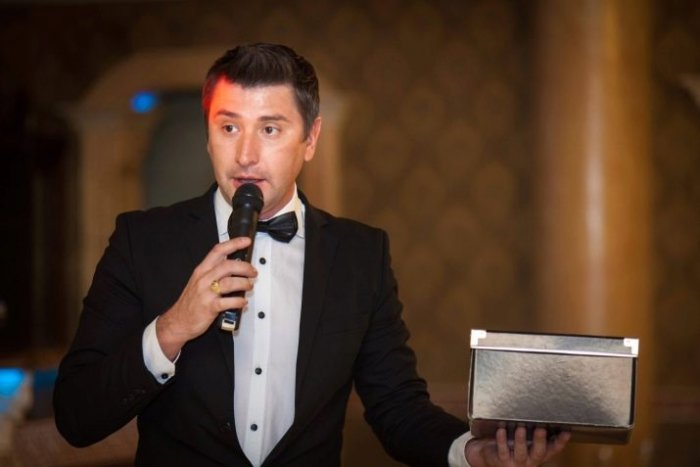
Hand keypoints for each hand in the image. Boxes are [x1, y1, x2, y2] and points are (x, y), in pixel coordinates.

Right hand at [156, 237, 256, 358]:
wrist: (178, 320)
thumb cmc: (191, 301)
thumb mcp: (199, 281)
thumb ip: (215, 272)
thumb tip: (236, 266)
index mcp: (202, 270)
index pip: (218, 251)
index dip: (234, 244)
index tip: (246, 241)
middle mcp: (204, 279)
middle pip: (227, 266)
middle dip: (245, 267)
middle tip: (253, 272)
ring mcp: (206, 293)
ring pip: (229, 282)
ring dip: (244, 283)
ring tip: (249, 286)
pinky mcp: (209, 307)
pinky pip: (228, 302)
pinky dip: (239, 301)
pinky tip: (243, 302)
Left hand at [465, 427, 569, 466]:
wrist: (492, 456)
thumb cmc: (511, 445)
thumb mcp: (527, 440)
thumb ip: (534, 430)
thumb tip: (544, 409)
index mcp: (538, 454)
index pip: (553, 449)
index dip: (560, 442)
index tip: (566, 432)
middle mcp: (530, 460)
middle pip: (538, 452)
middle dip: (540, 440)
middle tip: (541, 428)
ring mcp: (516, 461)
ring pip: (521, 452)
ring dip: (521, 440)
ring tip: (520, 428)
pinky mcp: (502, 460)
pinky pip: (502, 450)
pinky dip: (501, 439)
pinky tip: (501, 429)